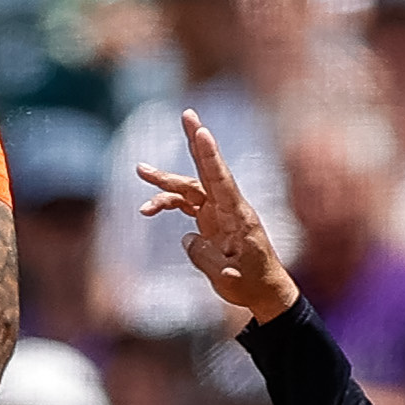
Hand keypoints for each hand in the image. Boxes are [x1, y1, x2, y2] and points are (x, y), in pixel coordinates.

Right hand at [133, 110, 297, 325]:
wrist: (264, 291)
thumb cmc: (251, 283)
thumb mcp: (226, 277)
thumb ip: (204, 256)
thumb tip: (187, 238)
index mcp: (238, 216)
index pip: (221, 181)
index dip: (210, 156)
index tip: (202, 131)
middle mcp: (229, 207)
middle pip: (208, 169)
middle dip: (196, 141)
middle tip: (187, 114)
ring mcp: (219, 212)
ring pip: (190, 188)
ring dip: (166, 181)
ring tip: (140, 170)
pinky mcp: (211, 221)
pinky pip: (186, 205)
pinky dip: (167, 204)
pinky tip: (148, 209)